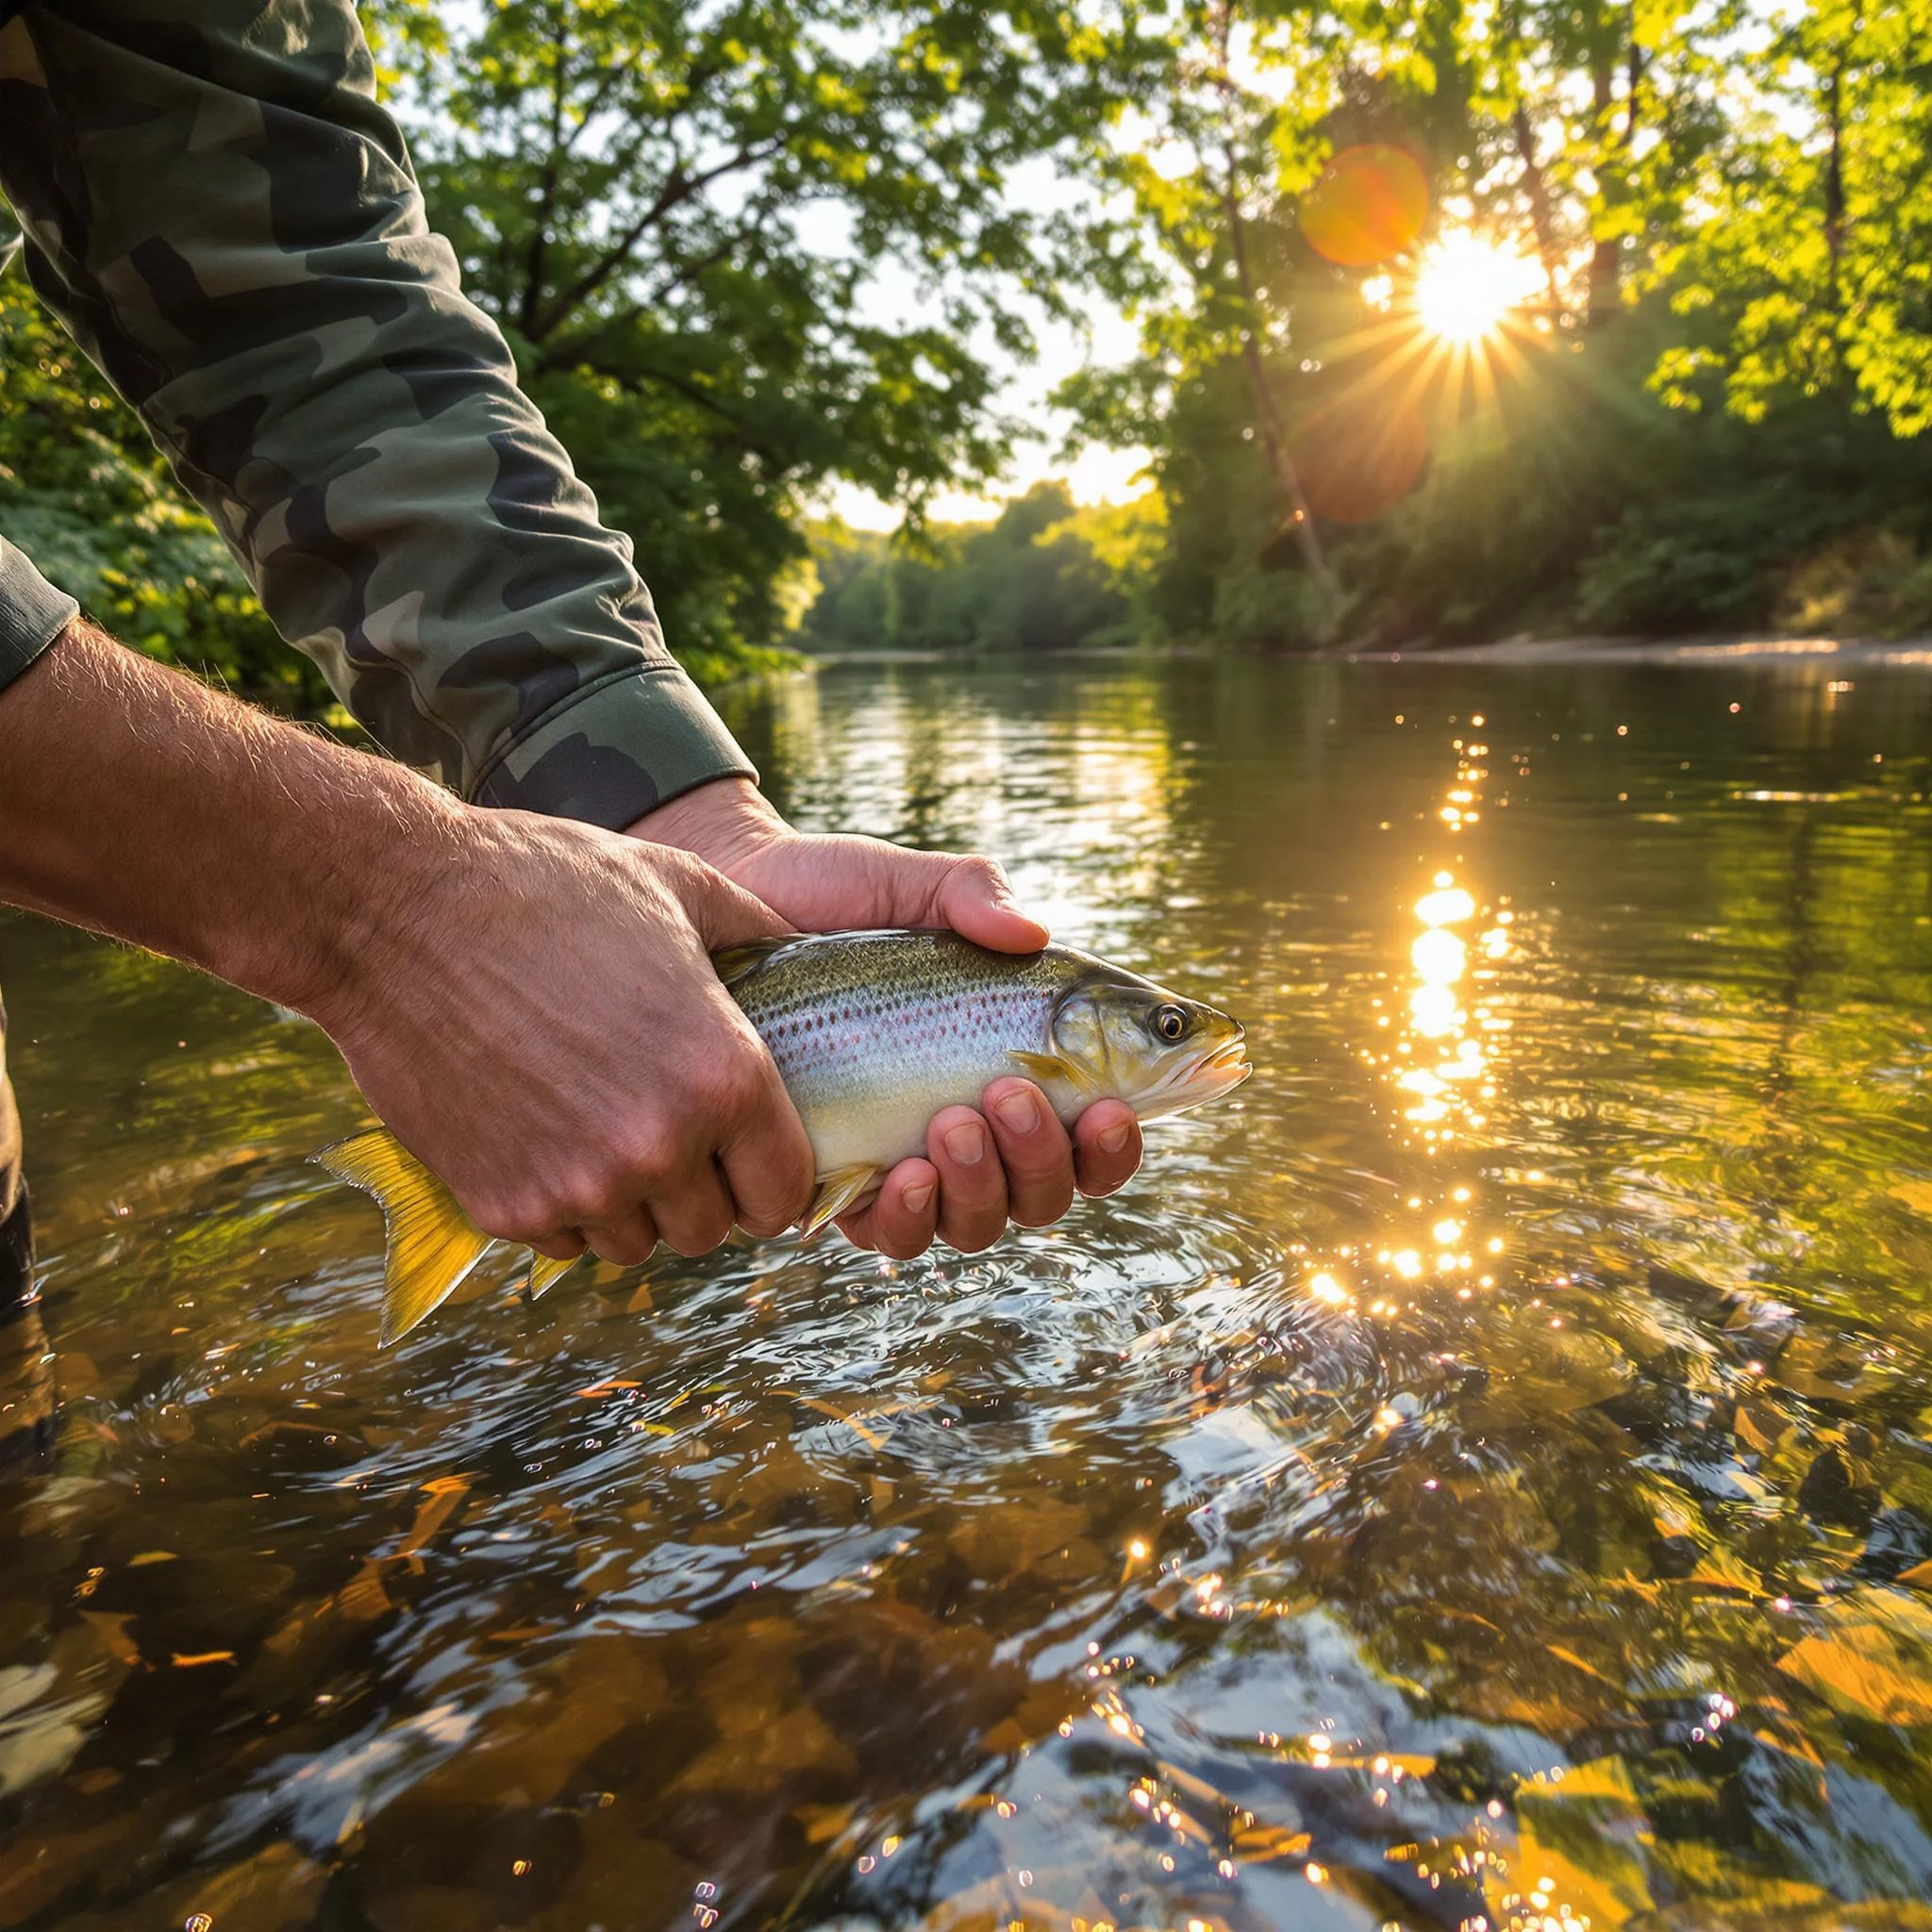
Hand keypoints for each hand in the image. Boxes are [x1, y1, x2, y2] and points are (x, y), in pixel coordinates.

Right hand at [316, 806, 815, 1266]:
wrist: (393, 912)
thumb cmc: (545, 885)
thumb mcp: (679, 886)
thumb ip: (759, 933)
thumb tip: (808, 947)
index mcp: (723, 1077)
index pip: (785, 1193)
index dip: (771, 1173)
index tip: (747, 1151)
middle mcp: (659, 1147)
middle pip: (712, 1229)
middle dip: (701, 1189)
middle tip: (672, 1132)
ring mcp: (577, 1186)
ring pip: (637, 1243)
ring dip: (631, 1203)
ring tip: (604, 1126)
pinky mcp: (502, 1205)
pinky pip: (561, 1240)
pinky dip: (561, 1203)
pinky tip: (544, 1131)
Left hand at [627, 778, 1142, 1255]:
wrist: (728, 906)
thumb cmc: (835, 897)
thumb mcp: (914, 886)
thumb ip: (977, 898)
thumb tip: (1032, 933)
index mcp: (1016, 1062)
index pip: (1093, 1133)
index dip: (1114, 1143)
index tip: (1110, 1108)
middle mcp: (972, 1126)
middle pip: (1046, 1194)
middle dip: (1043, 1158)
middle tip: (1008, 1091)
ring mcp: (908, 1160)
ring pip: (975, 1224)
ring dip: (980, 1187)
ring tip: (950, 1122)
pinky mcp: (838, 1181)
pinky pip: (889, 1234)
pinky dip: (908, 1214)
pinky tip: (899, 1171)